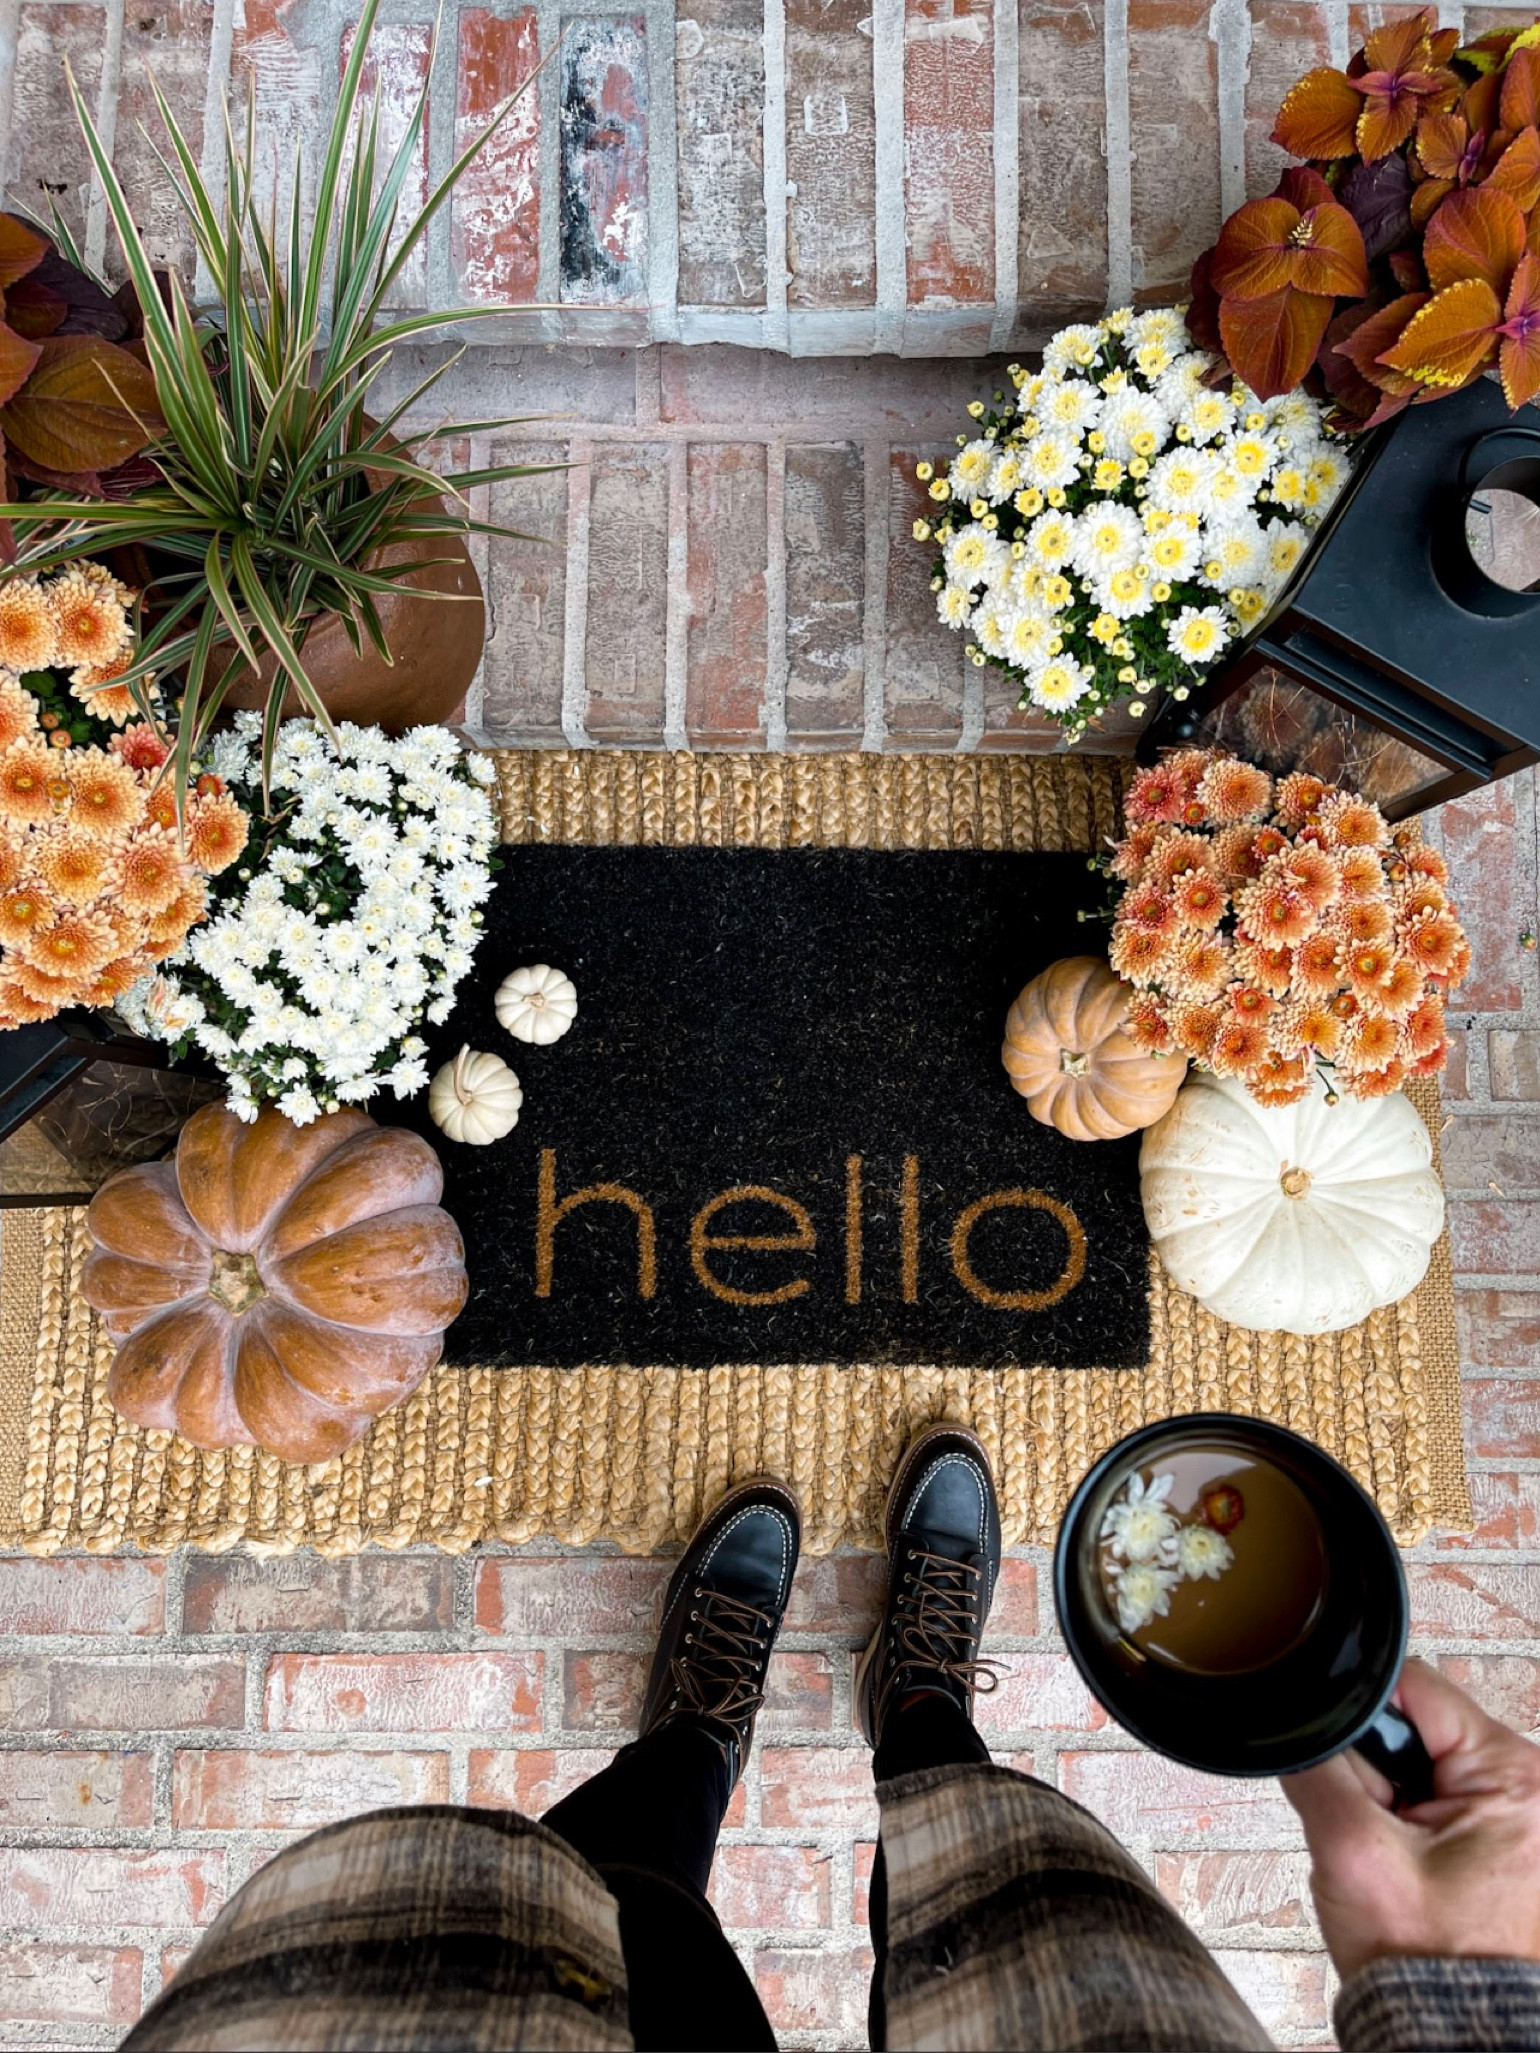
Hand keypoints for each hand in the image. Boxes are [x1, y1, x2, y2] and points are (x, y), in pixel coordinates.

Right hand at [1282, 1658, 1539, 1979]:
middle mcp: (1529, 1785)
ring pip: (1418, 1761)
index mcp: (1514, 1774)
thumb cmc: (1425, 1959)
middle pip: (1415, 1724)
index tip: (1344, 1764)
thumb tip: (1294, 1722)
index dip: (1359, 1714)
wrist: (1448, 2030)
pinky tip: (1404, 1859)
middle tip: (1372, 1829)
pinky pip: (1433, 1794)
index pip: (1415, 1687)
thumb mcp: (1351, 1850)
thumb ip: (1319, 1768)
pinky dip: (1406, 1820)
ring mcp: (1517, 1812)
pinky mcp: (1501, 1834)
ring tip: (1387, 1850)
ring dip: (1387, 1798)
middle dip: (1374, 1768)